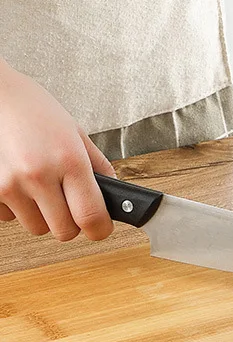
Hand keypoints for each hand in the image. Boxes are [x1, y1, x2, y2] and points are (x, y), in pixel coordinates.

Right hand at [0, 62, 115, 240]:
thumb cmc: (33, 109)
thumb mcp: (75, 131)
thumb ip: (97, 165)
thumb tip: (113, 193)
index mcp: (69, 160)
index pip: (91, 217)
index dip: (100, 229)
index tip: (100, 227)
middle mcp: (38, 175)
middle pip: (64, 232)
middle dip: (71, 222)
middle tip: (68, 203)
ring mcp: (9, 184)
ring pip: (37, 228)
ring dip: (42, 215)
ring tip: (39, 185)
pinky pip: (9, 218)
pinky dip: (16, 207)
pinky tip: (17, 181)